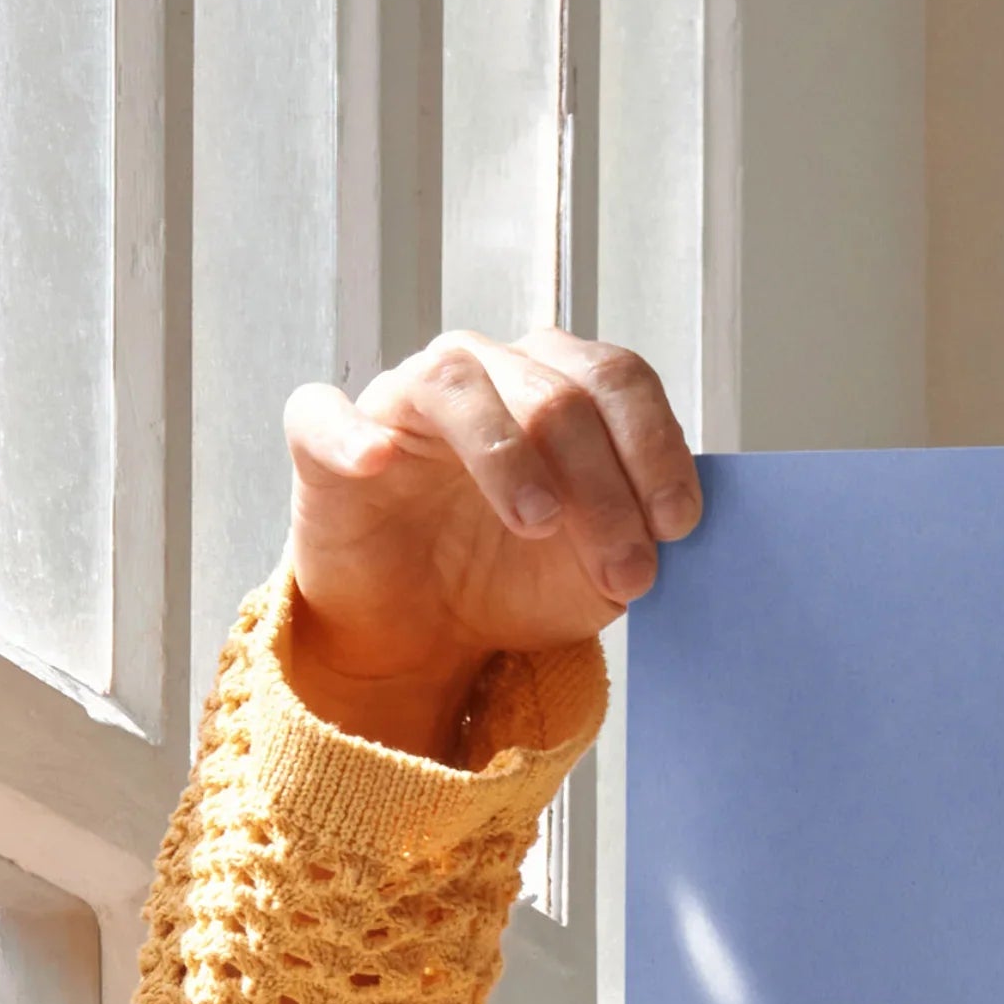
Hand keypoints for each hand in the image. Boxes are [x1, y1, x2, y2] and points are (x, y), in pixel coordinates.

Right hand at [279, 331, 700, 758]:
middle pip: (555, 393)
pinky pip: (325, 414)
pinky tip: (378, 461)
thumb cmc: (514, 579)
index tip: (677, 525)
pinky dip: (351, 433)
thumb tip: (669, 529)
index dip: (655, 447)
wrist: (426, 631)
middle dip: (603, 487)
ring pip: (457, 385)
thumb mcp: (597, 573)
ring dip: (508, 456)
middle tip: (625, 570)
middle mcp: (485, 373)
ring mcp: (403, 399)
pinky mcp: (326, 440)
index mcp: (559, 387)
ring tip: (539, 524)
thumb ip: (637, 539)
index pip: (618, 380)